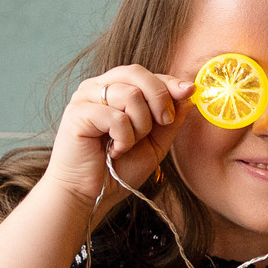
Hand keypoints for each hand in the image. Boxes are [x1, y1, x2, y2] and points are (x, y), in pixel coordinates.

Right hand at [42, 64, 189, 216]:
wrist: (91, 194)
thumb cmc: (119, 169)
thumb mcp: (155, 143)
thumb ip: (170, 119)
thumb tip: (188, 93)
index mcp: (115, 90)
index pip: (145, 75)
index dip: (169, 82)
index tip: (189, 90)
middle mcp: (98, 88)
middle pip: (136, 73)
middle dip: (159, 98)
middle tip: (164, 122)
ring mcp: (85, 98)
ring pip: (130, 94)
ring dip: (140, 125)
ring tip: (128, 145)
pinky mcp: (77, 113)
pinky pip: (115, 116)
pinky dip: (124, 138)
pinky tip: (114, 151)